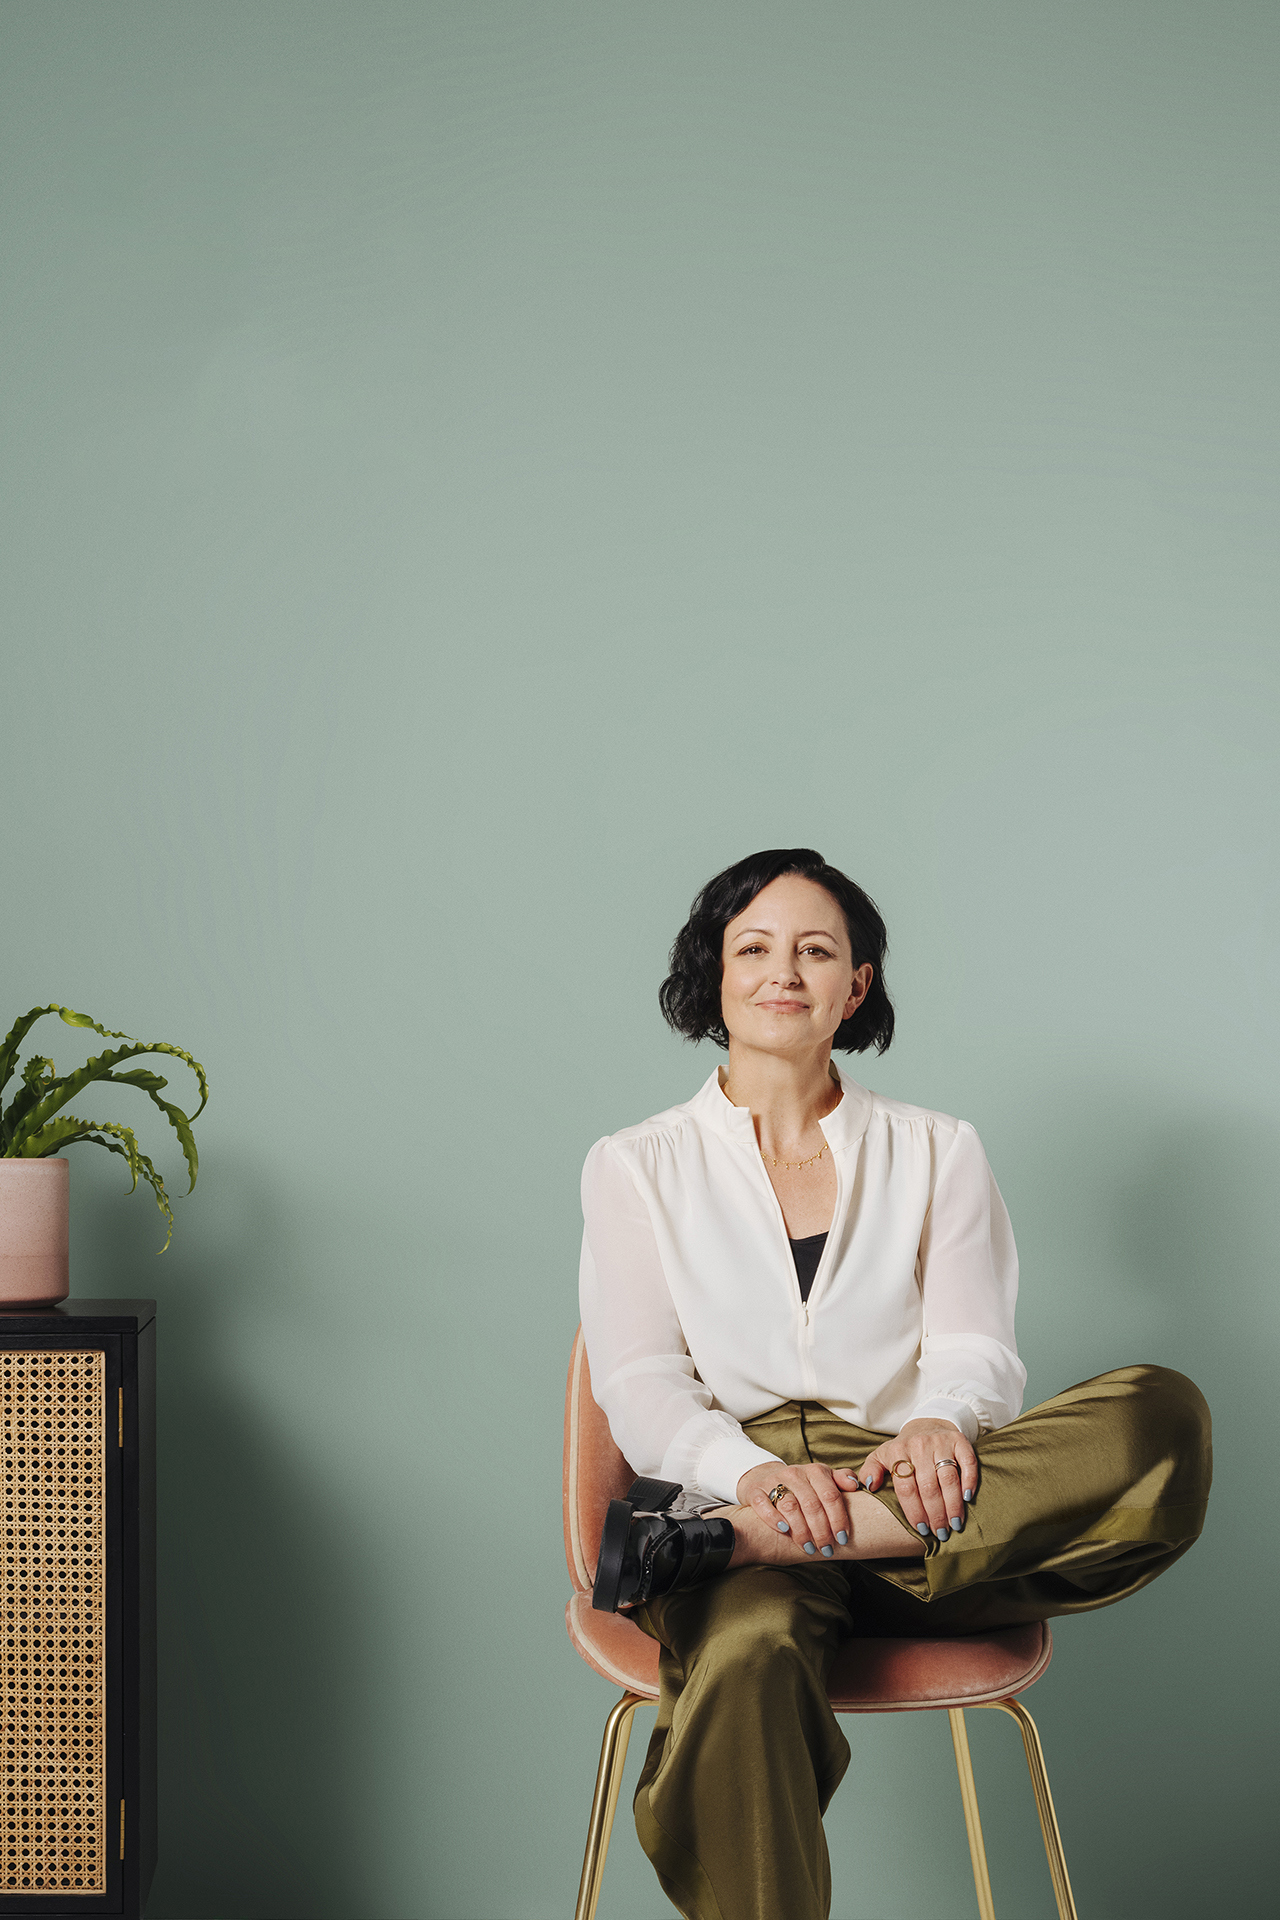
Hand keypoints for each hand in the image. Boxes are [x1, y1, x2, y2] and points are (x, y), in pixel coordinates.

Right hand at [736, 1460, 861, 1556]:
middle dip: (822, 1531)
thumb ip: (841, 1480)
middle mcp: (795, 1473)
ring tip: (809, 1548)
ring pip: (790, 1507)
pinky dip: (774, 1518)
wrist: (766, 1479)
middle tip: (827, 1549)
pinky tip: (784, 1531)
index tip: (843, 1539)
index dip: (839, 1519)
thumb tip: (855, 1485)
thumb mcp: (823, 1480)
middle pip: (812, 1505)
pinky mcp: (756, 1491)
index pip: (831, 1495)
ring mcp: (774, 1481)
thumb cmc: (803, 1486)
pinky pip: (764, 1505)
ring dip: (802, 1531)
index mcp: (815, 1471)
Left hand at [858, 1419, 976, 1540]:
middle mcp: (919, 1445)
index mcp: (898, 1451)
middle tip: (941, 1533)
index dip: (914, 1511)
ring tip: (955, 1524)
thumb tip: (868, 1486)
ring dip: (953, 1504)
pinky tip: (967, 1498)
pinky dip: (969, 1481)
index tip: (921, 1529)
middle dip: (935, 1514)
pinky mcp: (959, 1440)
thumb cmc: (903, 1448)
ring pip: (948, 1478)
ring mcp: (940, 1441)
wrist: (927, 1423)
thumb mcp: (882, 1455)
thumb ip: (870, 1470)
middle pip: (928, 1486)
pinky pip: (967, 1462)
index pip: (906, 1487)